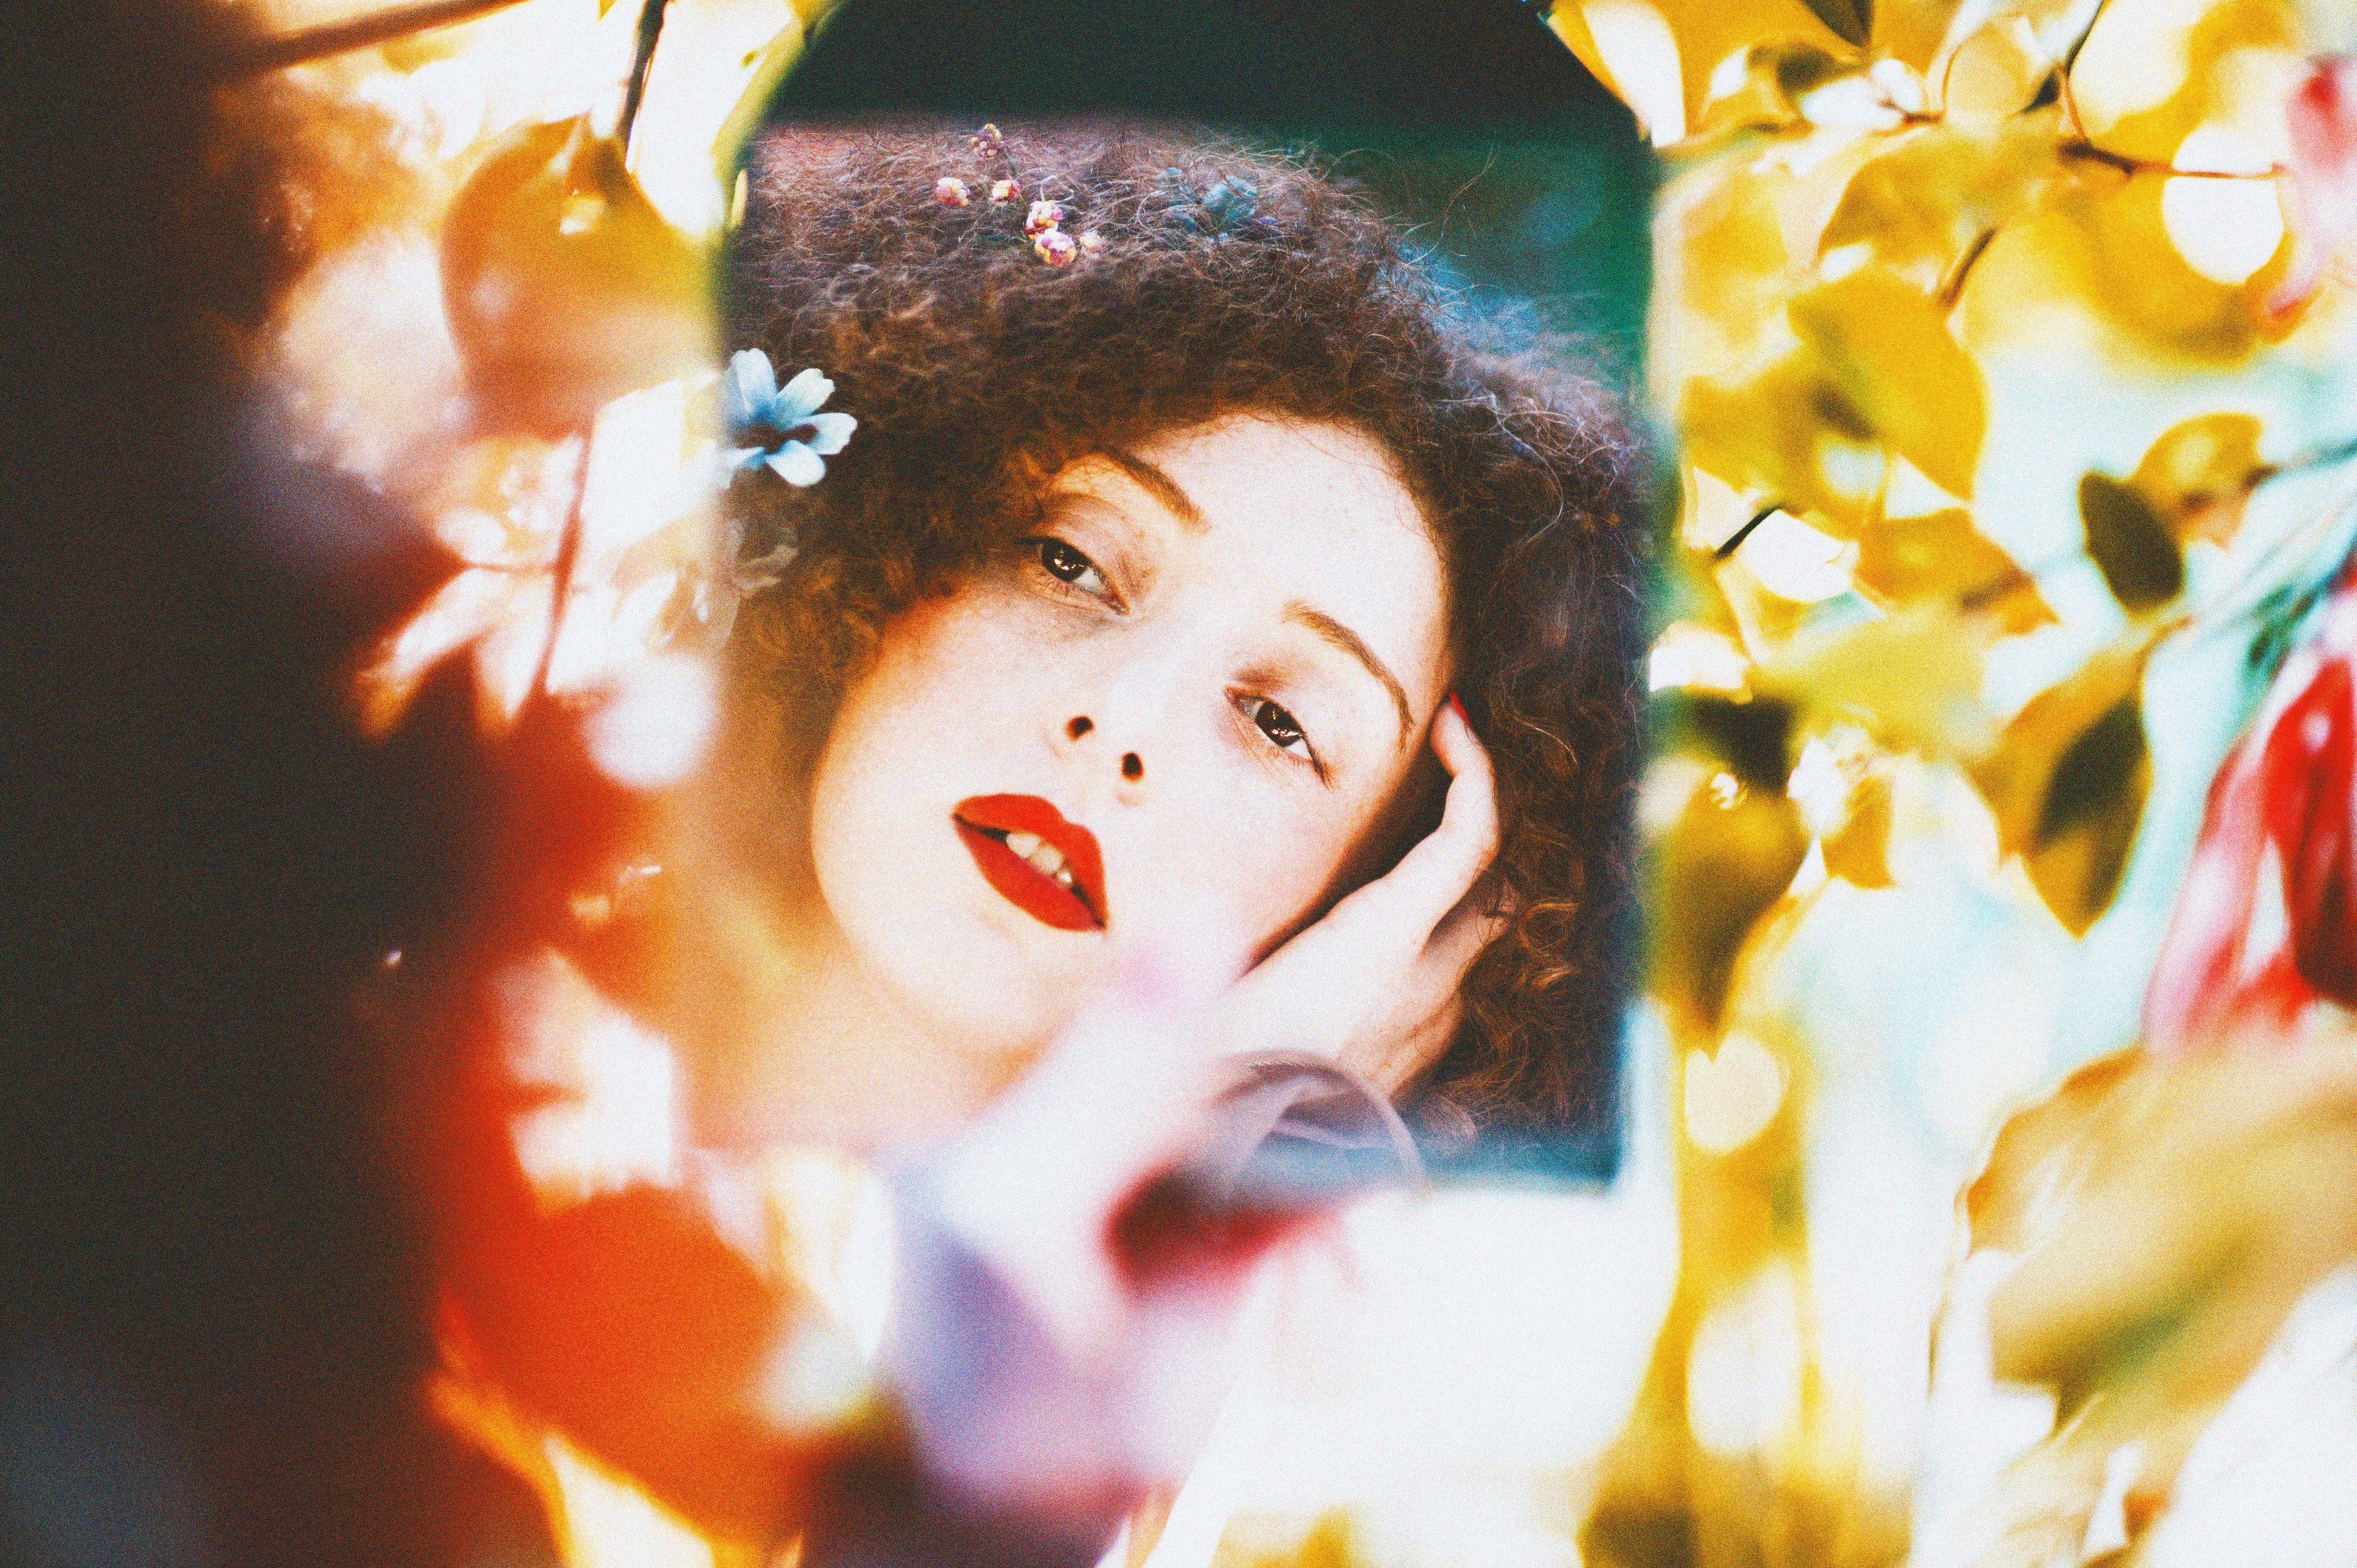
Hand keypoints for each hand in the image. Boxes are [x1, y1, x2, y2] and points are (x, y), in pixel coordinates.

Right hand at [1213, 697, 1505, 1093]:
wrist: (1222, 1223)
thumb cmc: (1194, 1101)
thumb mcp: (1196, 999)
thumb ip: (1207, 957)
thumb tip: (1204, 917)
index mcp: (1380, 951)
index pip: (1470, 845)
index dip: (1476, 772)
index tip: (1452, 719)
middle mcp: (1422, 997)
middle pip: (1490, 895)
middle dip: (1471, 837)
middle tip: (1432, 788)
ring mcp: (1423, 1047)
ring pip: (1467, 956)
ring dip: (1445, 907)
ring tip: (1388, 870)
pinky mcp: (1403, 1092)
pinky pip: (1434, 1011)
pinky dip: (1416, 967)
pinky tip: (1358, 968)